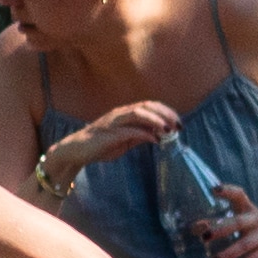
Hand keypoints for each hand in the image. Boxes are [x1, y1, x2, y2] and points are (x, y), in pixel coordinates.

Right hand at [41, 101, 182, 187]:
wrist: (77, 151)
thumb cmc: (101, 145)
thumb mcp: (125, 141)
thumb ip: (140, 135)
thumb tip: (158, 135)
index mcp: (125, 113)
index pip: (150, 106)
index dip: (166, 111)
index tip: (179, 123)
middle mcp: (120, 113)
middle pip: (147, 106)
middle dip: (165, 114)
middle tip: (178, 125)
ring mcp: (114, 122)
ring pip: (138, 113)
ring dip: (155, 120)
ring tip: (168, 130)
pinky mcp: (109, 133)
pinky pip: (129, 130)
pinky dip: (144, 134)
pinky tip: (155, 140)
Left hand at [194, 182, 257, 257]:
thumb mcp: (244, 222)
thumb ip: (220, 224)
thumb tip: (193, 228)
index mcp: (249, 209)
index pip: (239, 195)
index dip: (228, 191)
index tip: (214, 190)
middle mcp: (256, 220)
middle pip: (238, 222)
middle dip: (221, 229)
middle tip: (204, 237)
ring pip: (245, 244)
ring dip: (228, 254)